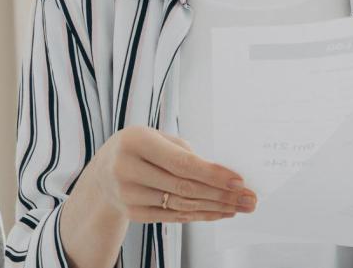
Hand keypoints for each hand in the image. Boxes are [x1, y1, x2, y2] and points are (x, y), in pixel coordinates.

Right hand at [84, 125, 257, 223]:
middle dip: (222, 194)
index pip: (181, 162)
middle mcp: (128, 168)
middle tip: (249, 198)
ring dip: (216, 207)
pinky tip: (219, 213)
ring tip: (240, 207)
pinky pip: (173, 216)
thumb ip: (183, 151)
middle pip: (185, 187)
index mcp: (135, 141)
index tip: (239, 181)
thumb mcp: (155, 136)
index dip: (212, 173)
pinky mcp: (133, 213)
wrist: (103, 172)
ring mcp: (128, 194)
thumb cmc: (138, 148)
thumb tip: (221, 174)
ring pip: (182, 204)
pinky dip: (200, 215)